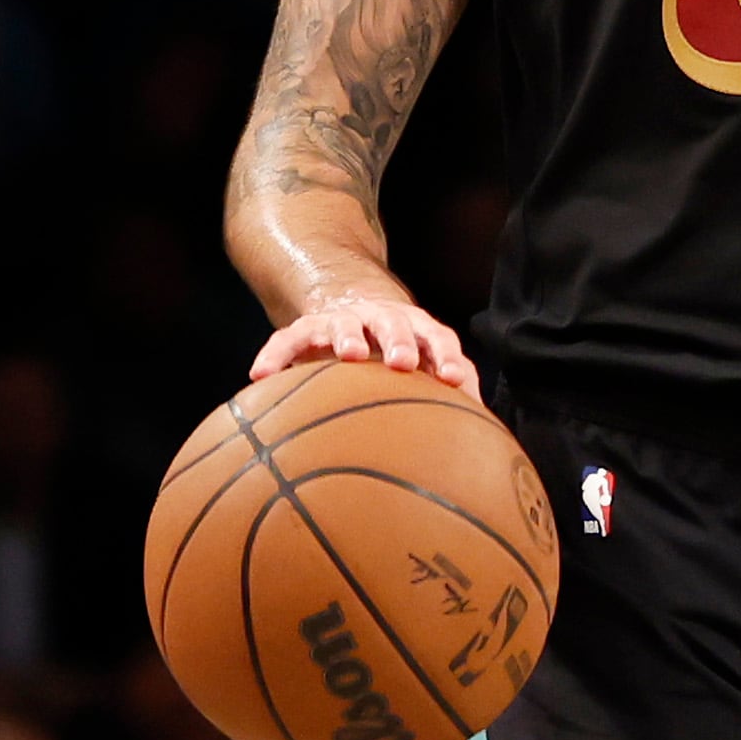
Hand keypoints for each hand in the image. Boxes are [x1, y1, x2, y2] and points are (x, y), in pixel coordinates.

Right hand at [250, 297, 478, 398]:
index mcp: (417, 329)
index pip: (438, 338)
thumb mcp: (422, 367)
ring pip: (345, 323)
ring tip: (350, 354)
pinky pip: (287, 338)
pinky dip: (274, 355)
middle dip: (401, 341)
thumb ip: (447, 391)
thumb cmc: (396, 354)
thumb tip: (480, 432)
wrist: (349, 308)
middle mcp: (382, 318)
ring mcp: (343, 319)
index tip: (449, 379)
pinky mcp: (307, 327)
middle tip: (403, 362)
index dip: (444, 356)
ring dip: (349, 335)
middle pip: (395, 324)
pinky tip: (259, 375)